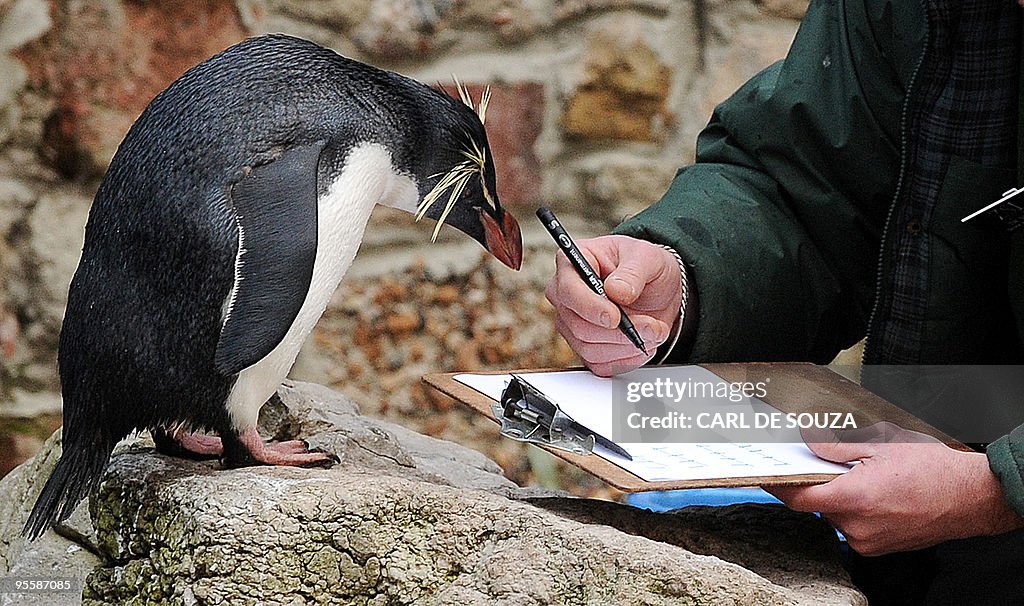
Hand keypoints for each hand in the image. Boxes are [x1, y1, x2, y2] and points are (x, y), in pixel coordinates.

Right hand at [544, 235, 681, 376]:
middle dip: (619, 332)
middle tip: (651, 326)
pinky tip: (642, 343)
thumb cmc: (645, 266)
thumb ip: (633, 272)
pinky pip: (599, 363)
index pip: (568, 290)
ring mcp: (572, 323)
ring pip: (589, 348)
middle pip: (578, 325)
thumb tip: (616, 290)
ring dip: (627, 345)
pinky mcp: (585, 346)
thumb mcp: (648, 258)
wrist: (657, 289)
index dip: (589, 307)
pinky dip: (626, 358)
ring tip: (654, 331)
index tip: (615, 317)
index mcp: (573, 263)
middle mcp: (567, 295)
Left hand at [766, 423, 1023, 554]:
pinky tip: (869, 492)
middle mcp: (858, 526)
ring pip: (834, 516)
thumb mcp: (880, 446)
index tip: (765, 474)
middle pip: (816, 505)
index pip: (799, 498)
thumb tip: (808, 440)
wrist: (971, 497)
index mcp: (855, 499)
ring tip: (857, 475)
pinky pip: (851, 527)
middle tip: (819, 462)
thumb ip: (837, 446)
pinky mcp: (878, 548)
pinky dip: (852, 509)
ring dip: (836, 496)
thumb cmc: (933, 470)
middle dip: (815, 483)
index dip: (777, 485)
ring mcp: (868, 541)